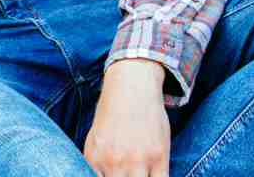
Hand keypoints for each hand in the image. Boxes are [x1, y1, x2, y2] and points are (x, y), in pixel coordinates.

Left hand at [84, 59, 170, 176]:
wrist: (132, 87)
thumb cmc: (112, 114)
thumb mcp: (94, 139)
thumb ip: (95, 165)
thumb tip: (95, 176)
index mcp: (95, 159)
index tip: (114, 176)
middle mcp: (113, 162)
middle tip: (128, 174)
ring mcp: (137, 160)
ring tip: (139, 173)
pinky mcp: (159, 157)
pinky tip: (153, 175)